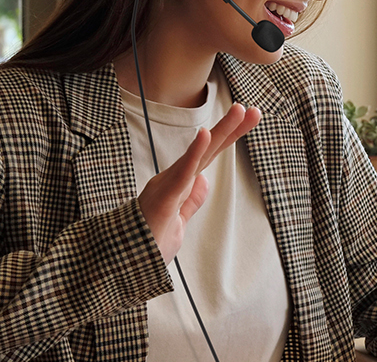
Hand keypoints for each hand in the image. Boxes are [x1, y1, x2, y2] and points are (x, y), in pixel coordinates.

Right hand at [138, 103, 261, 262]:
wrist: (123, 266)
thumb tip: (204, 180)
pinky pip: (181, 173)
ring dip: (219, 131)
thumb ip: (191, 201)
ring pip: (198, 155)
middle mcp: (173, 180)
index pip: (209, 157)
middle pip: (208, 150)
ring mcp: (167, 186)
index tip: (249, 119)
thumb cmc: (147, 245)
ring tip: (238, 110)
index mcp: (179, 185)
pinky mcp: (162, 197)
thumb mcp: (178, 223)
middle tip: (253, 110)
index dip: (229, 137)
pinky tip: (204, 135)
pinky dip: (193, 153)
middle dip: (231, 128)